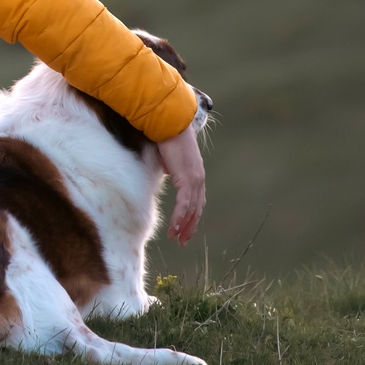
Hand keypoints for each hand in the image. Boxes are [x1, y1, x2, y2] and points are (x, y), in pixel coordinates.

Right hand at [156, 125, 205, 245]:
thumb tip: (166, 173)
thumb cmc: (166, 137)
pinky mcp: (187, 179)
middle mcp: (198, 178)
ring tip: (177, 238)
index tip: (184, 228)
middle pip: (197, 209)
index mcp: (195, 174)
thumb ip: (170, 169)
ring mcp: (194, 179)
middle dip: (190, 226)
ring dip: (184, 226)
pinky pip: (184, 204)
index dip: (191, 216)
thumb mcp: (169, 158)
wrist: (168, 123)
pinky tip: (174, 228)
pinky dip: (180, 218)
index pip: (196, 200)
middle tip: (182, 241)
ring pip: (192, 210)